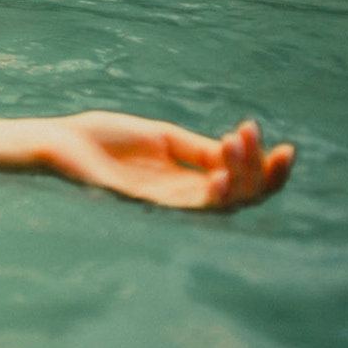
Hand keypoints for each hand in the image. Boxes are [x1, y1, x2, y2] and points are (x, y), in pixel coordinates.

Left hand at [46, 113, 293, 209]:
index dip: (268, 172)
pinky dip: (205, 195)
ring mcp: (161, 204)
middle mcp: (180, 198)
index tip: (287, 148)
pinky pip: (181, 209)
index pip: (241, 185)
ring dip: (237, 177)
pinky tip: (219, 178)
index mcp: (187, 181)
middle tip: (257, 138)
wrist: (60, 142)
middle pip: (239, 198)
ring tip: (237, 145)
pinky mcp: (139, 204)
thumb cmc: (104, 140)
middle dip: (259, 171)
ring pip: (217, 206)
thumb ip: (200, 150)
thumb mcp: (163, 138)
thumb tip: (240, 152)